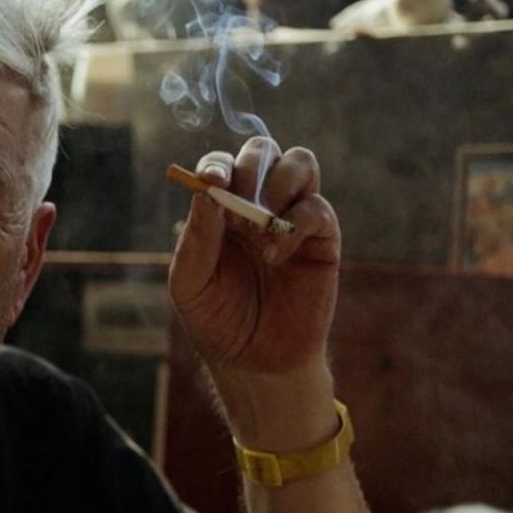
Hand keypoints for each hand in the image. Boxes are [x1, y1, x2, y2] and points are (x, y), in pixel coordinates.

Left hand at [169, 137, 340, 375]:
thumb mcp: (190, 282)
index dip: (217, 164)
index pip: (221, 166)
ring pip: (299, 163)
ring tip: (260, 225)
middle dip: (250, 168)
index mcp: (220, 209)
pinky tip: (274, 257)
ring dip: (278, 183)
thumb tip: (208, 192)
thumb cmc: (216, 319)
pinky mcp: (322, 240)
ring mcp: (292, 217)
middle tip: (239, 204)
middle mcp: (257, 204)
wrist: (254, 361)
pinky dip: (295, 224)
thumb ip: (197, 238)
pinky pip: (317, 208)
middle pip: (262, 151)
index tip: (212, 182)